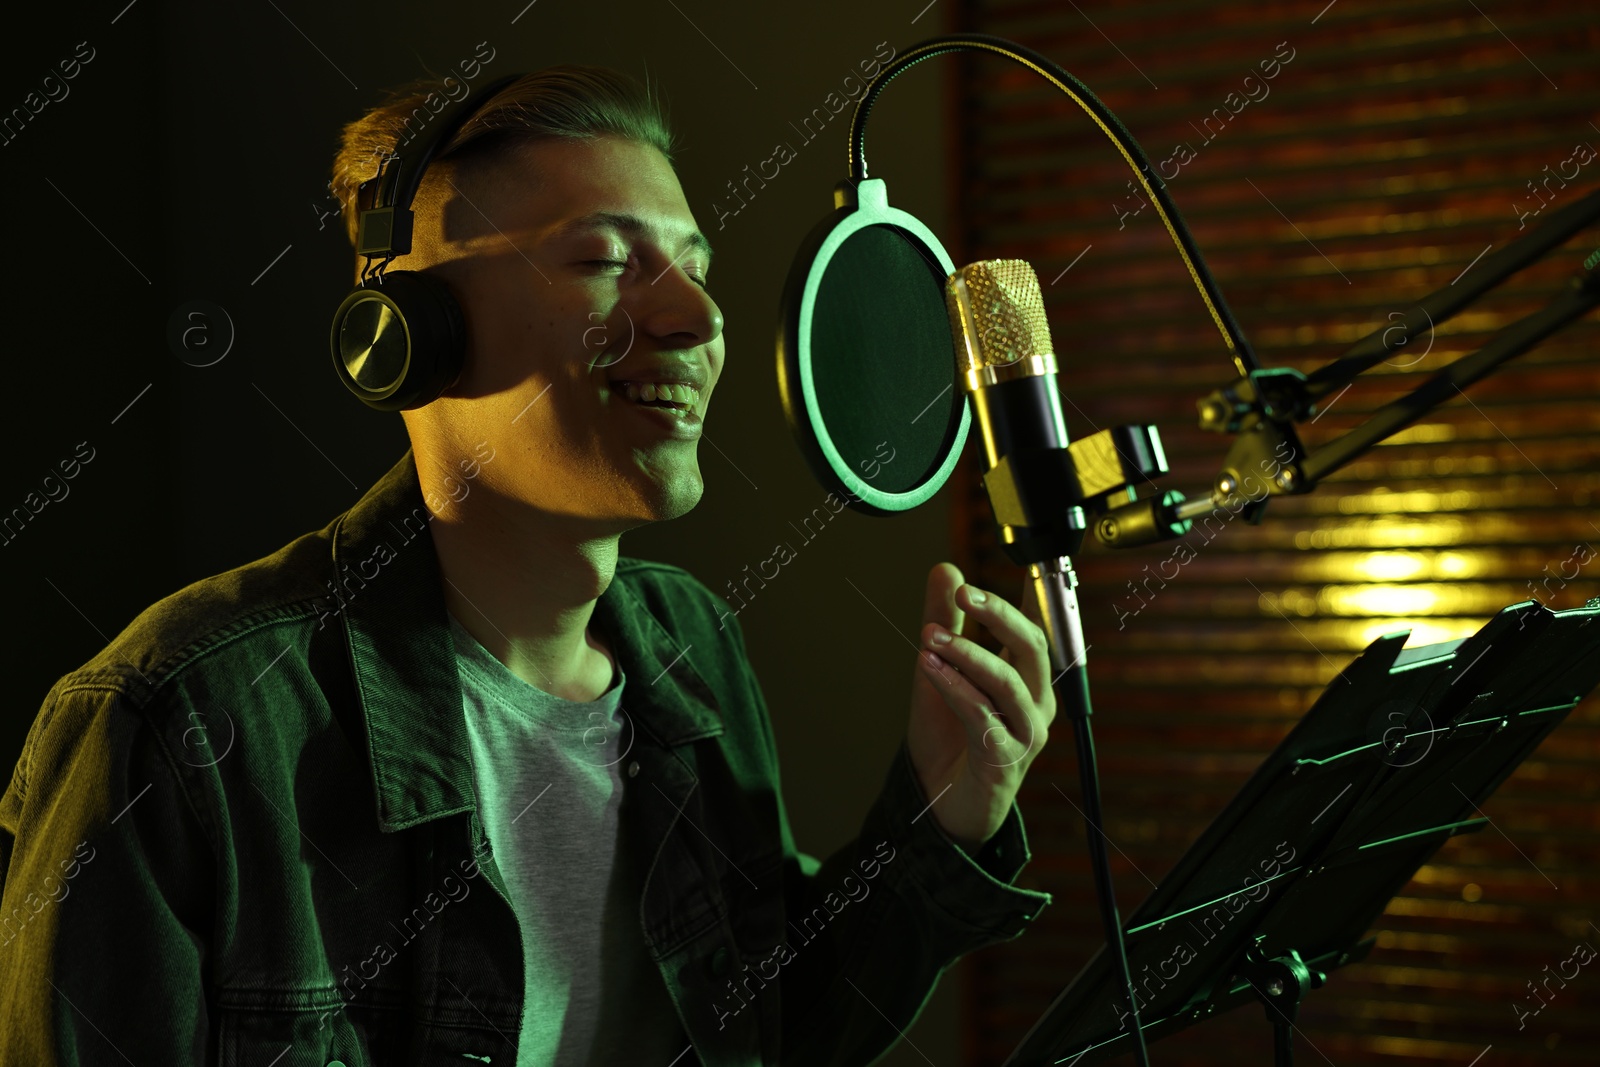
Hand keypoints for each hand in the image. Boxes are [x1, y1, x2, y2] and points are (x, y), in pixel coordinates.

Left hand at [905, 562, 1055, 850]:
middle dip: (998, 617)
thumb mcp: (941, 671)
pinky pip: (983, 716)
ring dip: (967, 654)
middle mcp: (1035, 704)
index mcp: (1028, 680)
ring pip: (1007, 682)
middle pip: (1033, 649)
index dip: (1020, 601)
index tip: (989, 579)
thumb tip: (947, 570)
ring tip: (929, 637)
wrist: (942, 803)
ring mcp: (1024, 733)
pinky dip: (956, 688)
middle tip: (963, 596)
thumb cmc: (951, 739)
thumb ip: (946, 623)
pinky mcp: (1003, 759)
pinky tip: (930, 669)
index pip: (1034, 630)